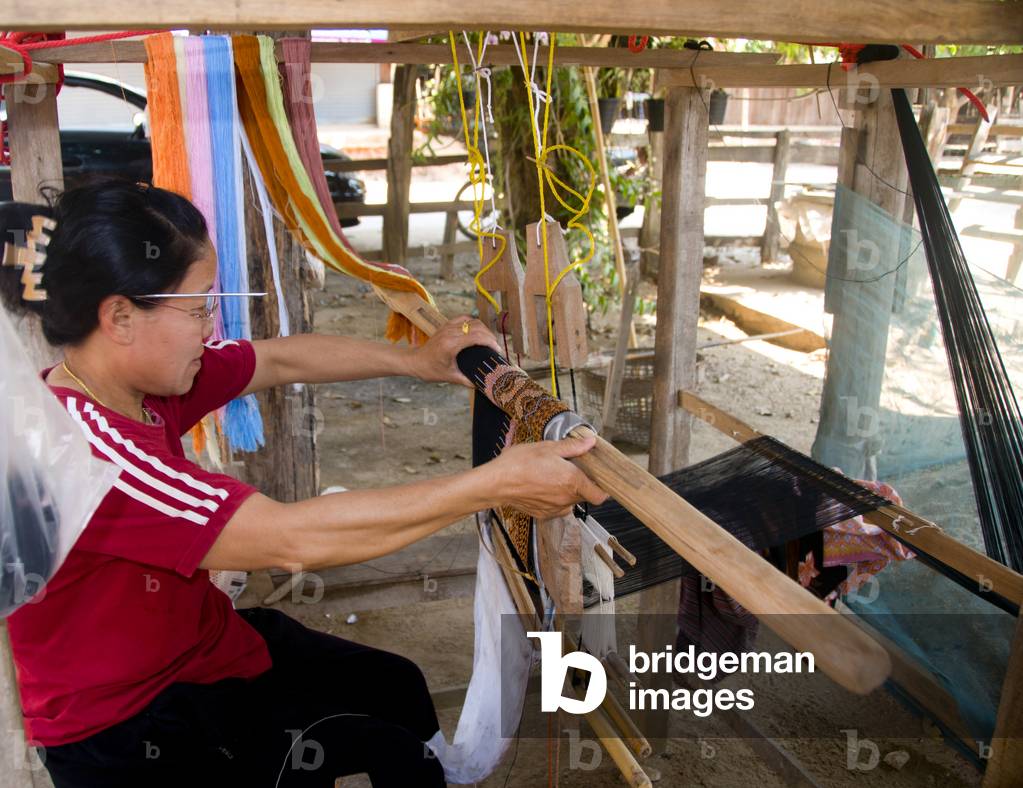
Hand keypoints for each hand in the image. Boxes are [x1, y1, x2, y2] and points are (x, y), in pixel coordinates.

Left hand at [407, 315, 500, 386]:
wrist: (415, 361)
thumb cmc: (430, 370)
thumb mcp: (450, 377)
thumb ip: (467, 381)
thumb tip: (483, 384)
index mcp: (451, 345)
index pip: (476, 336)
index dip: (490, 342)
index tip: (497, 350)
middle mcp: (450, 333)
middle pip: (477, 327)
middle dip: (490, 336)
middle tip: (496, 347)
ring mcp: (448, 327)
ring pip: (472, 321)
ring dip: (484, 328)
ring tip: (489, 340)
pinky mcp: (447, 325)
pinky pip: (465, 318)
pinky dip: (474, 323)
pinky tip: (478, 331)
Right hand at [489, 434, 607, 518]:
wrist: (497, 483)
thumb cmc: (520, 463)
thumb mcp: (548, 447)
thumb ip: (573, 447)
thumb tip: (590, 442)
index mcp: (572, 481)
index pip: (600, 495)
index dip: (603, 488)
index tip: (598, 478)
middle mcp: (566, 498)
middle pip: (585, 496)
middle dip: (582, 485)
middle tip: (571, 470)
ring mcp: (555, 509)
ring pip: (571, 502)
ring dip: (567, 492)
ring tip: (553, 477)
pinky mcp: (543, 514)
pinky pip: (557, 508)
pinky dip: (555, 499)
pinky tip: (544, 487)